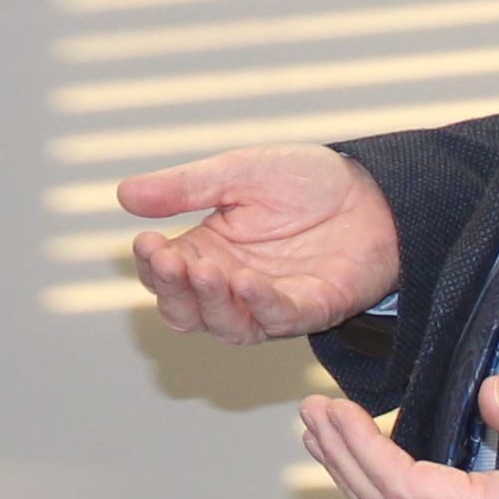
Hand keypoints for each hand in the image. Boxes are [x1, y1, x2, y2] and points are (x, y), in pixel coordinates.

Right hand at [117, 143, 400, 341]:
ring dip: (211, 302)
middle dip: (173, 289)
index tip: (144, 240)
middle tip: (170, 259)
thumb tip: (124, 195)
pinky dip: (259, 303)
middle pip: (186, 311)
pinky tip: (246, 279)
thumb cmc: (307, 181)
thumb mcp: (238, 172)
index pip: (165, 274)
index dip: (150, 264)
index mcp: (208, 252)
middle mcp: (233, 285)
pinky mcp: (310, 309)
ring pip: (225, 326)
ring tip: (206, 270)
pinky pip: (278, 319)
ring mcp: (270, 303)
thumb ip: (186, 188)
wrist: (375, 188)